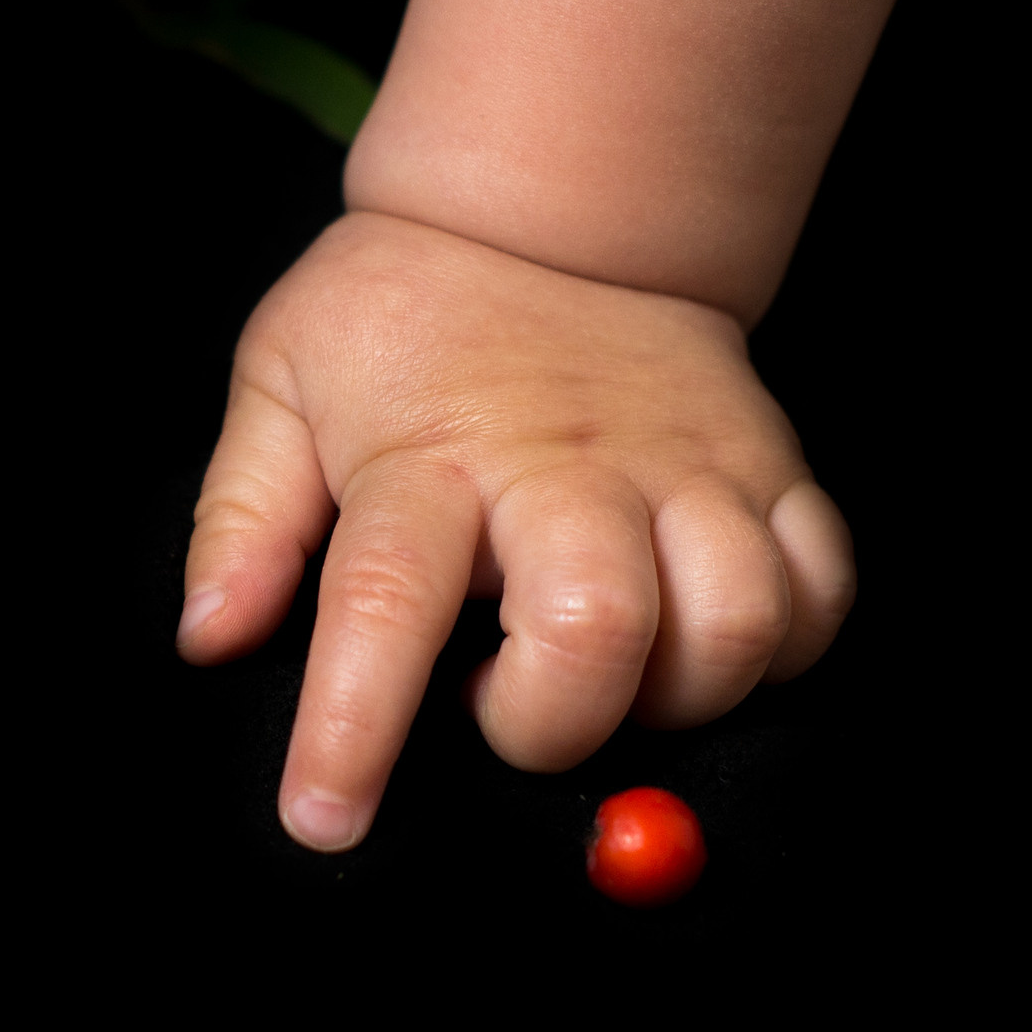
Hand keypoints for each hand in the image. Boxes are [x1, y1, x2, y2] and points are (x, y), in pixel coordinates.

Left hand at [178, 211, 854, 852]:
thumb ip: (244, 520)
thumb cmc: (403, 313)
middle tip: (497, 702)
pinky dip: (776, 650)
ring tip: (598, 667)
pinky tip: (692, 636)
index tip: (325, 819)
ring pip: (734, 624)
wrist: (550, 212)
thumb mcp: (281, 383)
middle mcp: (567, 461)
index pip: (384, 600)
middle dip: (548, 720)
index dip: (354, 726)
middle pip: (596, 628)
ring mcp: (686, 463)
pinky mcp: (771, 468)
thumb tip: (212, 635)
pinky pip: (819, 595)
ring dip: (671, 695)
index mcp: (429, 452)